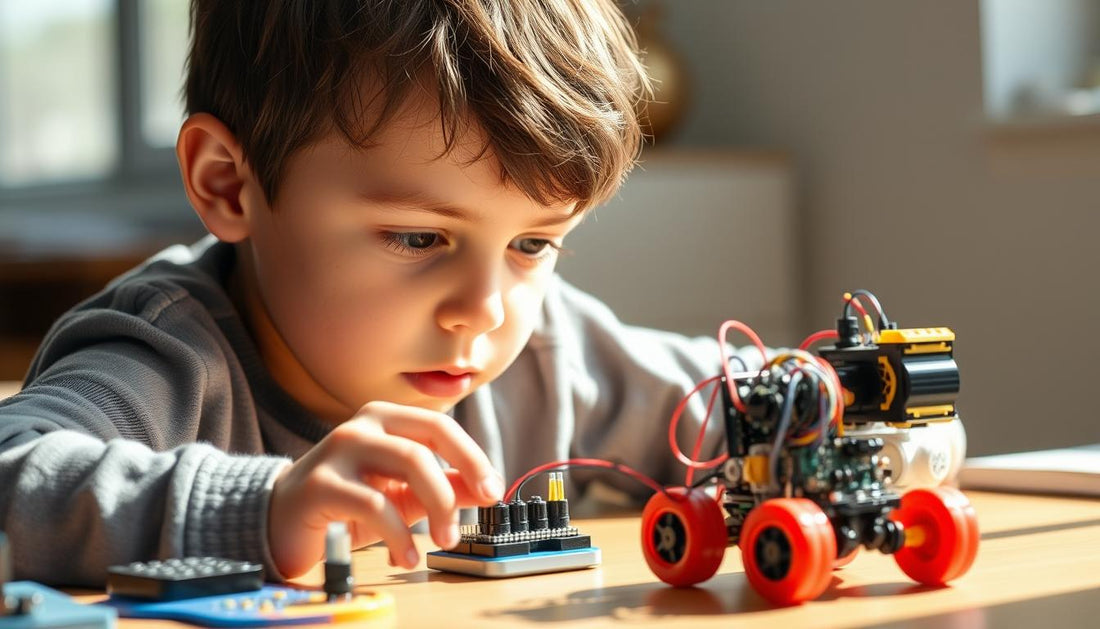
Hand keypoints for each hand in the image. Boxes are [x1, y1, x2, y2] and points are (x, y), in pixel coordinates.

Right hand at [267, 400, 503, 576]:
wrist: (279, 522)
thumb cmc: (346, 503)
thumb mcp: (402, 494)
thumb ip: (443, 487)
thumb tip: (486, 490)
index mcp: (385, 419)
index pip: (440, 427)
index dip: (472, 457)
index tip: (493, 491)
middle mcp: (362, 426)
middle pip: (425, 445)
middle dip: (454, 487)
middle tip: (464, 525)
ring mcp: (338, 450)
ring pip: (407, 463)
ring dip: (435, 508)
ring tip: (441, 542)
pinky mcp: (320, 484)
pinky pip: (373, 504)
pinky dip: (399, 535)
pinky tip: (406, 557)